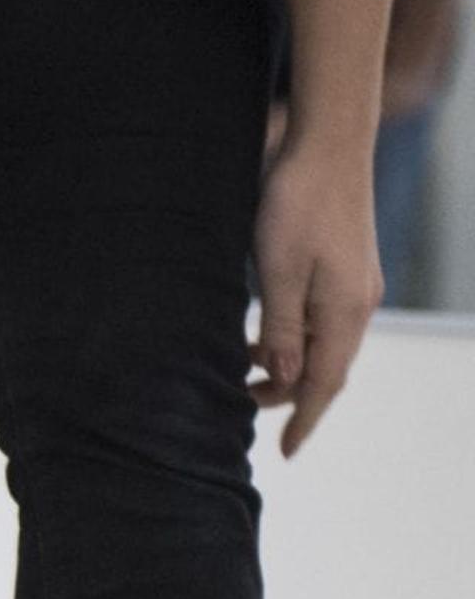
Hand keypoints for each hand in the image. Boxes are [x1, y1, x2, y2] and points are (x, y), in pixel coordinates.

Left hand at [249, 131, 379, 455]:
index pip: (324, 384)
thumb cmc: (297, 206)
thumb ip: (281, 331)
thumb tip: (283, 381)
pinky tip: (263, 334)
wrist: (327, 146)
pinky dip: (293, 338)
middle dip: (288, 395)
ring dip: (286, 365)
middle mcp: (358, 304)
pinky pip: (321, 321)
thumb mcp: (278, 274)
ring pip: (321, 344)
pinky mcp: (345, 269)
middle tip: (239, 404)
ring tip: (242, 371)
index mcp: (345, 313)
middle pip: (324, 368)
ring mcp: (355, 286)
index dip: (303, 420)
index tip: (285, 452)